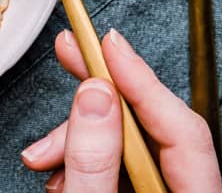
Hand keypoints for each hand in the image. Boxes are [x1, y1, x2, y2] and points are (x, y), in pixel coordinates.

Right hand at [21, 28, 221, 192]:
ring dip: (75, 136)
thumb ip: (94, 158)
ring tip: (42, 153)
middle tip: (69, 49)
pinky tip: (56, 167)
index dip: (139, 79)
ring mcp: (156, 192)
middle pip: (148, 124)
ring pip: (121, 141)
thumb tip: (94, 95)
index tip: (106, 43)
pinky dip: (78, 156)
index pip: (180, 126)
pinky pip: (110, 161)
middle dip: (99, 90)